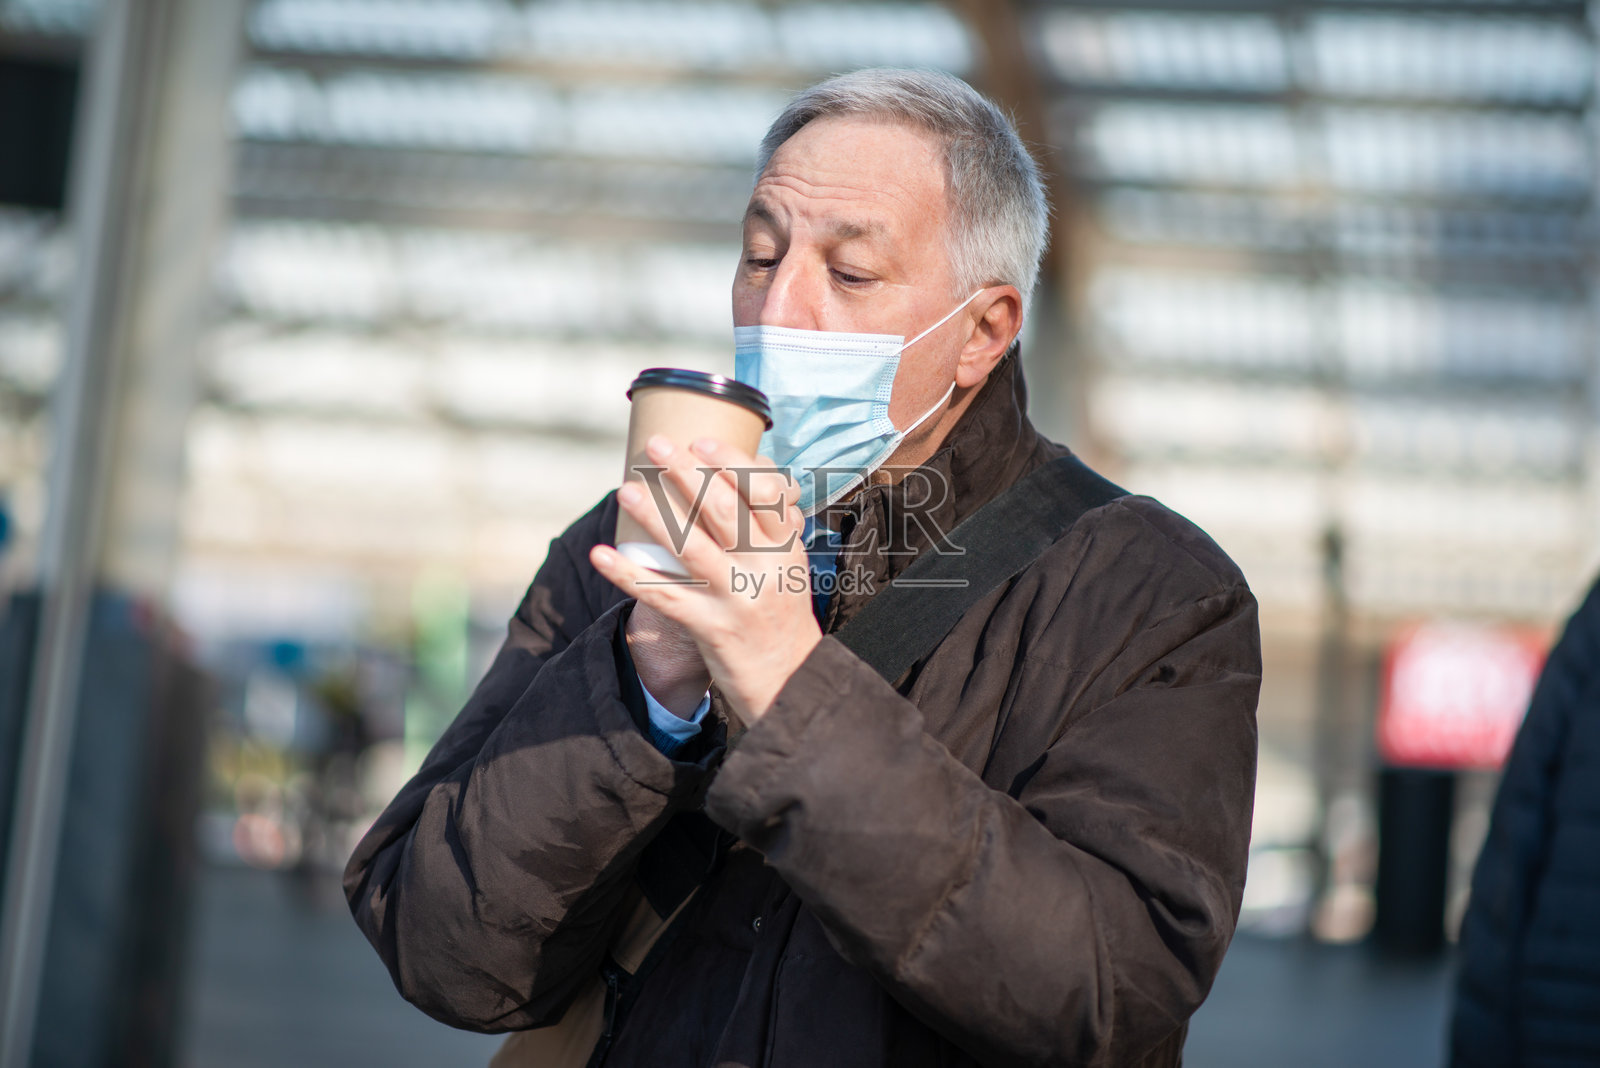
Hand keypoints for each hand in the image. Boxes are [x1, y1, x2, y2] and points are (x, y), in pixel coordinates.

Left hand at [591, 435, 821, 725]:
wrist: (791, 679)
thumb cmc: (779, 611)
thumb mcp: (787, 564)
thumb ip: (764, 524)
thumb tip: (726, 471)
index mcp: (787, 546)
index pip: (765, 491)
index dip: (732, 462)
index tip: (700, 440)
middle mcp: (766, 568)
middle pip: (725, 510)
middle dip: (687, 472)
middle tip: (655, 444)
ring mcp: (739, 599)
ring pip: (692, 548)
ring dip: (655, 516)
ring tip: (625, 490)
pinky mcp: (712, 628)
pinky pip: (665, 596)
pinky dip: (630, 574)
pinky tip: (603, 554)